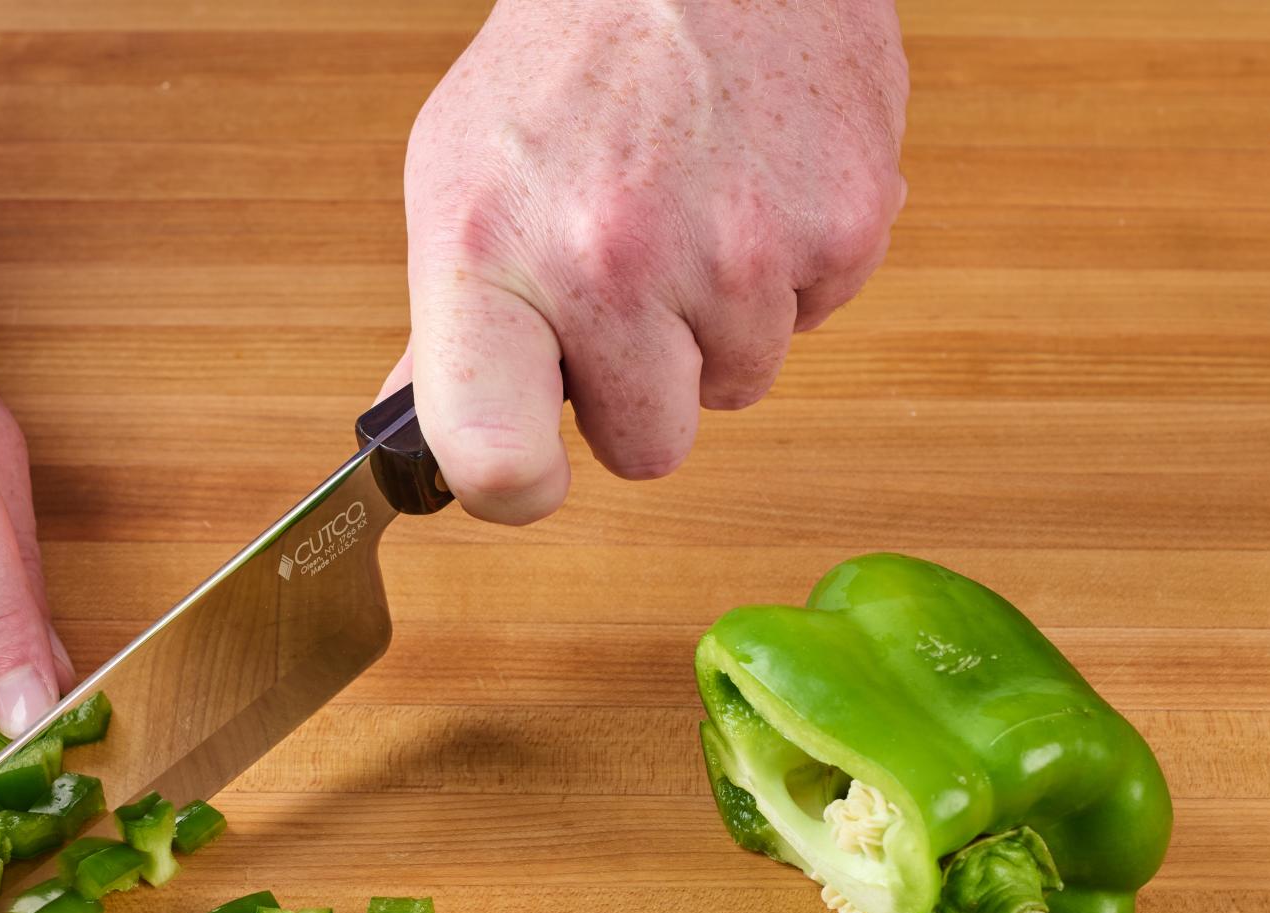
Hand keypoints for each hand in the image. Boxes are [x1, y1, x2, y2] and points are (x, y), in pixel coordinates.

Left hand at [390, 0, 908, 520]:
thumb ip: (449, 329)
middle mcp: (615, 258)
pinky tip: (751, 186)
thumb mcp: (460, 181)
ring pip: (741, 384)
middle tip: (624, 289)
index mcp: (493, 253)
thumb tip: (424, 446)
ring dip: (717, 326)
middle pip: (649, 449)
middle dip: (640, 390)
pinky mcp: (845, 226)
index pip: (495, 454)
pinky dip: (790, 272)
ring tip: (689, 214)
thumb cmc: (566, 66)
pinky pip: (816, 318)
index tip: (526, 471)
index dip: (513, 488)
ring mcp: (741, 249)